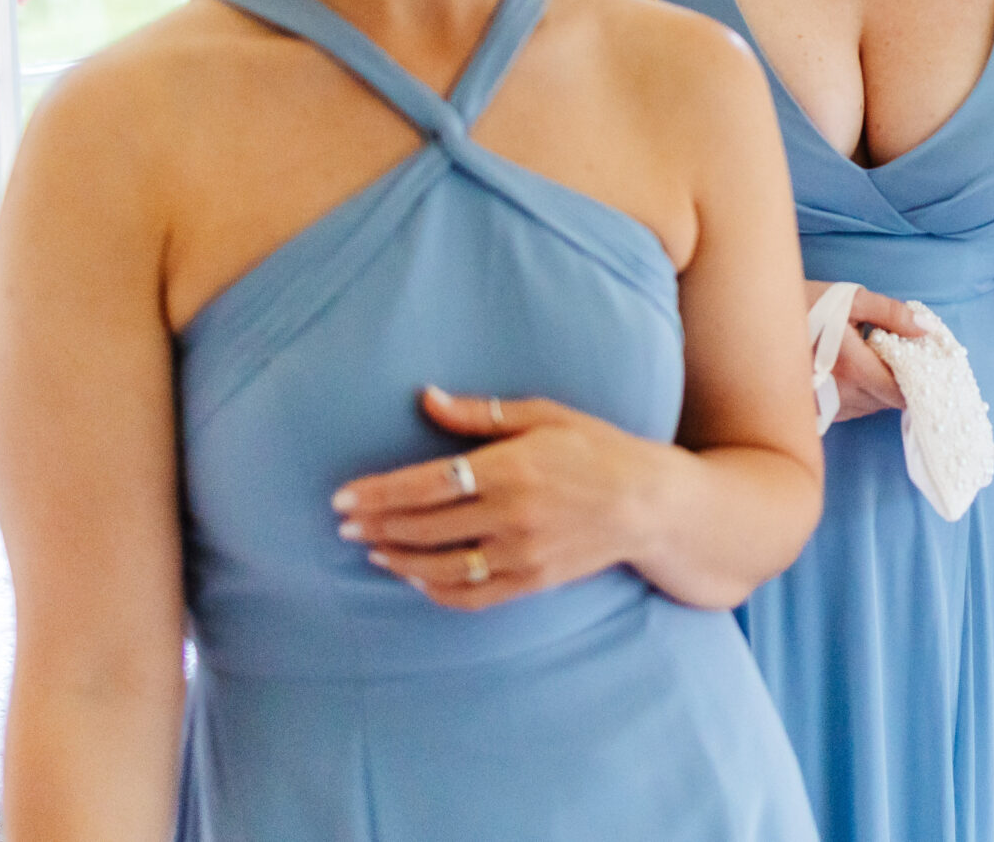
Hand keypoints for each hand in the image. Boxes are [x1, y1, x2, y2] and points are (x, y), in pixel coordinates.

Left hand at [333, 385, 672, 611]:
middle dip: (376, 525)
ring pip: (441, 566)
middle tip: (343, 526)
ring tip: (372, 551)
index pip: (426, 484)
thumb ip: (481, 414)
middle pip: (424, 526)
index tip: (342, 499)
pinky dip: (437, 591)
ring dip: (398, 561)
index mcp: (512, 467)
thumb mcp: (546, 415)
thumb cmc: (598, 447)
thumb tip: (426, 398)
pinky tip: (416, 579)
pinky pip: (473, 594)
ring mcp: (523, 552)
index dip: (378, 493)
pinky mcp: (534, 580)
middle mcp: (513, 513)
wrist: (651, 503)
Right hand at [817, 282, 923, 421]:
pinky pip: (850, 409)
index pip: (900, 393)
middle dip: (898, 380)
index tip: (919, 361)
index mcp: (853, 369)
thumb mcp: (851, 300)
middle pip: (887, 402)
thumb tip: (926, 329)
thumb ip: (892, 314)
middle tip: (895, 353)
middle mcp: (840, 396)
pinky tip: (850, 370)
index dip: (917, 380)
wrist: (756, 318)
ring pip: (870, 407)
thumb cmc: (805, 304)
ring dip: (877, 388)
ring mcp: (825, 408)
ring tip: (869, 358)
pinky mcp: (814, 412)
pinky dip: (859, 394)